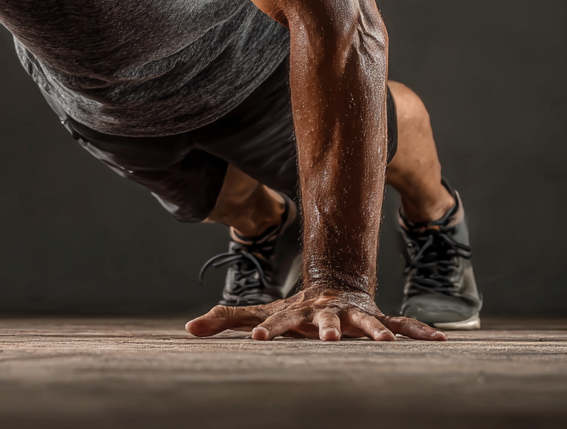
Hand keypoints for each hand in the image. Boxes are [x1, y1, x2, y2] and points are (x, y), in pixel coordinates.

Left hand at [185, 285, 447, 341]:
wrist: (332, 285)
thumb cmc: (291, 310)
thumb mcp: (258, 312)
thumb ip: (225, 319)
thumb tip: (189, 328)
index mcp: (296, 315)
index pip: (276, 323)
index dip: (265, 329)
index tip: (255, 338)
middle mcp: (326, 314)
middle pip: (325, 322)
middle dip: (327, 330)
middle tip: (329, 339)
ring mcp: (354, 315)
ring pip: (368, 322)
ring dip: (377, 333)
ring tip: (389, 345)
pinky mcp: (378, 319)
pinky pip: (402, 325)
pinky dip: (420, 332)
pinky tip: (441, 342)